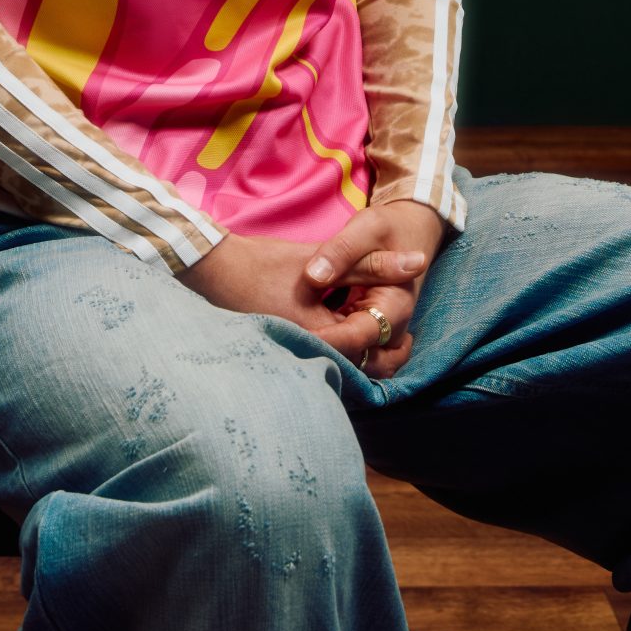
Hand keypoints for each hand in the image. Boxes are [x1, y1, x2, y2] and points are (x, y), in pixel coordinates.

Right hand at [179, 201, 443, 379]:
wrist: (210, 272)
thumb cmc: (264, 264)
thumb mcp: (323, 260)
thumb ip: (373, 265)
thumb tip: (419, 261)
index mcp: (319, 337)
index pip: (372, 347)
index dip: (393, 335)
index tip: (404, 326)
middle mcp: (305, 358)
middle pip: (360, 368)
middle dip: (381, 354)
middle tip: (397, 337)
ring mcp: (292, 362)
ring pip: (342, 369)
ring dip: (360, 355)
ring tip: (371, 332)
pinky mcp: (283, 360)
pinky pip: (321, 365)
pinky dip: (338, 354)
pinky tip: (340, 335)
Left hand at [306, 199, 445, 378]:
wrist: (409, 231)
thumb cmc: (388, 229)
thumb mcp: (366, 228)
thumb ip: (341, 251)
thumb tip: (313, 276)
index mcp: (395, 306)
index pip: (359, 336)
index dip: (327, 340)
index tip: (296, 334)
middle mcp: (393, 328)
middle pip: (363, 363)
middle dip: (329, 358)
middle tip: (292, 344)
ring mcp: (382, 334)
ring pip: (360, 366)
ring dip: (332, 360)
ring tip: (297, 343)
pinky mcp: (368, 332)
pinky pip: (354, 354)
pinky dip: (333, 351)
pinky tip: (304, 334)